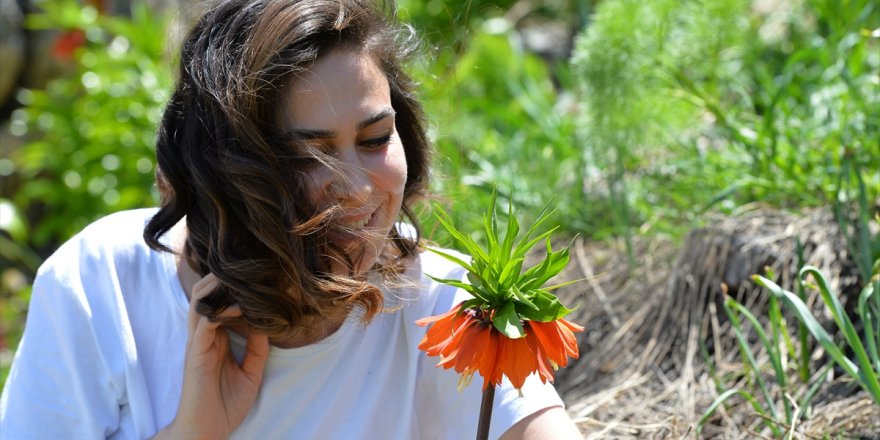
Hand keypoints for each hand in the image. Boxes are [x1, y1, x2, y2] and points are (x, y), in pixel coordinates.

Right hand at [154, 273, 269, 438]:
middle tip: (248, 266)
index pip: (220, 303)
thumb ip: (257, 347)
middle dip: (222, 277)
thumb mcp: (251, 372)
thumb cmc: (226, 404)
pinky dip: (219, 310)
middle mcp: (204, 336)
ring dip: (217, 286)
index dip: (234, 287)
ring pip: (200, 301)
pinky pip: (204, 323)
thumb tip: (266, 322)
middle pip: (206, 294)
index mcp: (216, 339)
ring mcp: (197, 343)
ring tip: (239, 275)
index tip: (257, 275)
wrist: (207, 431)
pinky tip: (238, 305)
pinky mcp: (195, 353)